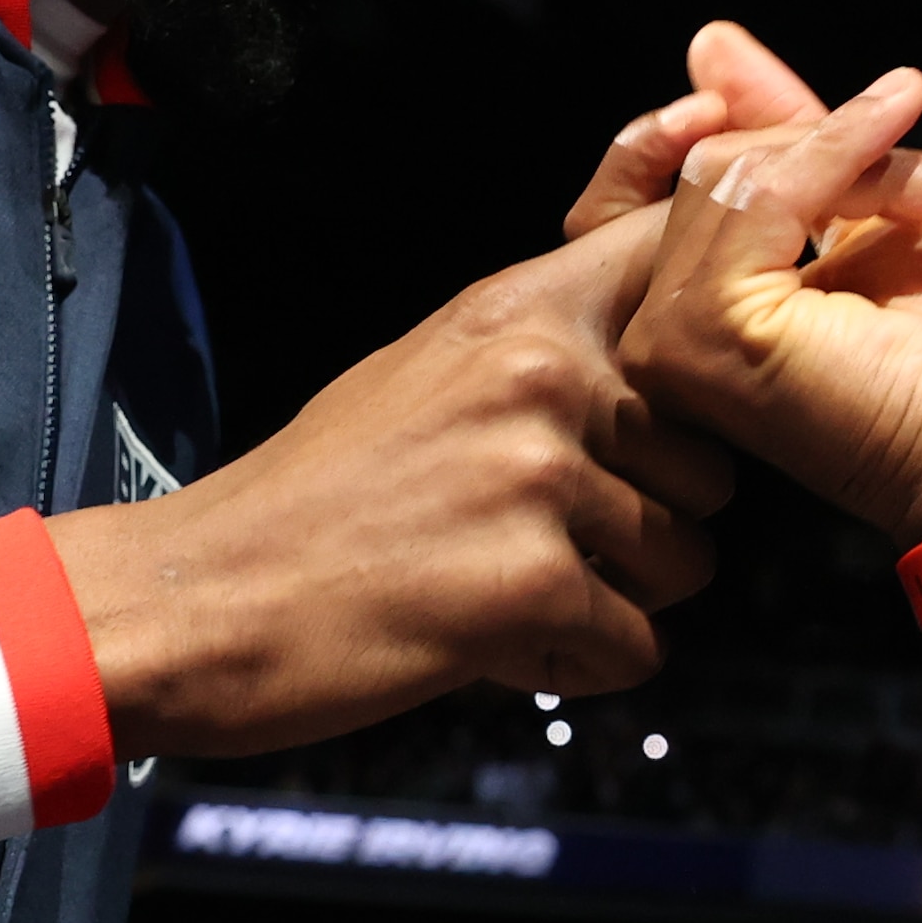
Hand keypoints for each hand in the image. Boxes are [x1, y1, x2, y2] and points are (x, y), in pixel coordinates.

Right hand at [48, 206, 732, 758]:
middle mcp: (539, 376)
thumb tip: (678, 328)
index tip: (721, 354)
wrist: (194, 600)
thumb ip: (553, 338)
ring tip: (505, 581)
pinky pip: (638, 647)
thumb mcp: (432, 364)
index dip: (727, 308)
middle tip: (536, 533)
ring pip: (690, 561)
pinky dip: (574, 665)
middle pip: (715, 463)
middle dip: (650, 517)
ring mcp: (535, 478)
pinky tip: (490, 640)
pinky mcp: (530, 586)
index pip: (685, 258)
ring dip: (615, 596)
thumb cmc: (317, 497)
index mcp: (519, 310)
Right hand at [623, 70, 921, 542]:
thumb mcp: (867, 210)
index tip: (881, 100)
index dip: (766, 121)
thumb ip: (792, 132)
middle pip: (717, 164)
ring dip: (869, 162)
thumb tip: (710, 39)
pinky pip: (761, 191)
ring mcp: (665, 339)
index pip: (689, 174)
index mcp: (683, 314)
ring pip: (742, 170)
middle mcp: (653, 334)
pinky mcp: (703, 328)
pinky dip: (851, 158)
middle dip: (843, 144)